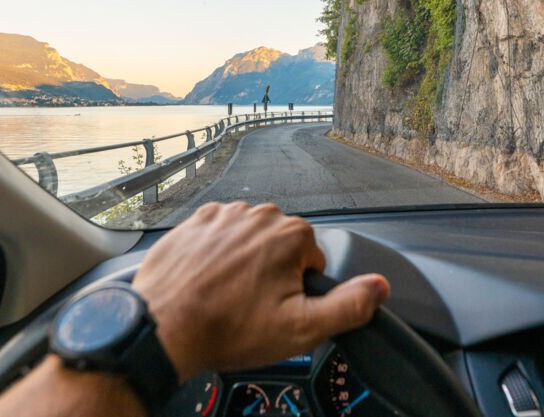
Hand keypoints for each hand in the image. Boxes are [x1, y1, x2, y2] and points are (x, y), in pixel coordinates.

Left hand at [132, 202, 388, 379]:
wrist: (163, 326)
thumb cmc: (227, 328)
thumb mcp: (301, 329)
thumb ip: (348, 306)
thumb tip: (380, 287)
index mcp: (292, 235)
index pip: (312, 263)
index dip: (297, 292)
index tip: (275, 309)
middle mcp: (259, 214)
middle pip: (282, 248)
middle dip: (272, 275)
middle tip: (251, 307)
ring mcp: (224, 214)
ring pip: (250, 241)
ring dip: (244, 264)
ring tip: (225, 297)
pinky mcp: (195, 221)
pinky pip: (219, 236)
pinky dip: (216, 256)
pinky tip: (206, 282)